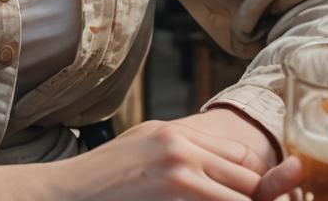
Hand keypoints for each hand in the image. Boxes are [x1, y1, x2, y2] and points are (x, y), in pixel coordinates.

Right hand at [44, 118, 271, 199]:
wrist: (70, 191)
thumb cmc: (105, 175)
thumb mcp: (144, 148)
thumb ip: (180, 149)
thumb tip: (216, 163)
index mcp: (176, 132)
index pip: (242, 154)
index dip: (253, 182)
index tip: (254, 199)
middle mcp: (181, 145)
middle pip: (249, 175)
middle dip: (256, 199)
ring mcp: (178, 170)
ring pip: (241, 196)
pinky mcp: (174, 191)